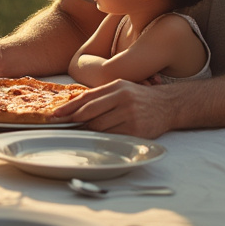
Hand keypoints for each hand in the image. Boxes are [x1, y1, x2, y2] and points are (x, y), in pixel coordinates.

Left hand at [50, 79, 176, 137]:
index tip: (55, 114)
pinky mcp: (136, 130)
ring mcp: (130, 114)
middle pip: (90, 113)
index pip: (86, 98)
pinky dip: (101, 138)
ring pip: (99, 126)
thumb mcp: (121, 88)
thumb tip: (74, 106)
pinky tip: (95, 139)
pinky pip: (112, 136)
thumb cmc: (139, 97)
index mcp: (116, 87)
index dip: (69, 107)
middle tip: (61, 126)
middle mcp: (122, 98)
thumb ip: (100, 96)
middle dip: (72, 121)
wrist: (169, 105)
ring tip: (78, 133)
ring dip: (86, 131)